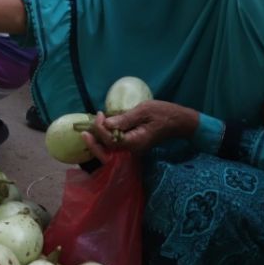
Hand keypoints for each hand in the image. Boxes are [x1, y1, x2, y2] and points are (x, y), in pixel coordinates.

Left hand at [82, 101, 199, 156]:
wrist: (179, 121)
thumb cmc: (163, 114)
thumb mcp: (144, 111)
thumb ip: (125, 119)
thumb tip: (107, 123)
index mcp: (135, 143)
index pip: (111, 141)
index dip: (101, 129)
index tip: (100, 114)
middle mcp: (133, 150)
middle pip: (108, 153)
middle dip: (94, 143)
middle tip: (84, 130)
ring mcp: (133, 149)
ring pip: (111, 151)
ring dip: (98, 142)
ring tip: (90, 129)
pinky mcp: (133, 145)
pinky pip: (116, 147)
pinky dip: (106, 140)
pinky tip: (102, 129)